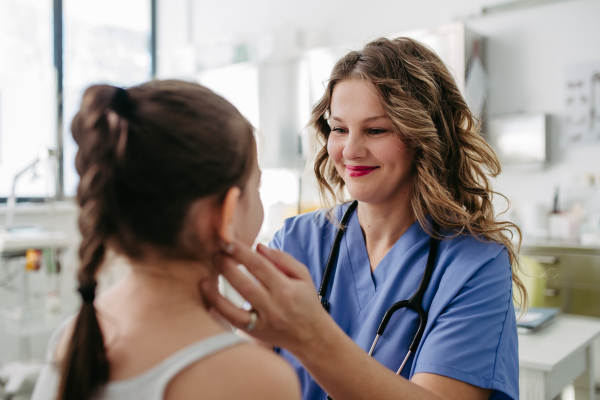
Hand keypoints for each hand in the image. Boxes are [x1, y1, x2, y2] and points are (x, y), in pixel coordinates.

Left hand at [200, 241, 331, 353]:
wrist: (311, 336)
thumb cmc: (306, 301)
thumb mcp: (303, 276)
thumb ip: (283, 259)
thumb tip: (259, 247)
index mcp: (285, 289)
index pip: (259, 266)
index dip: (241, 252)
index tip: (228, 242)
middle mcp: (273, 306)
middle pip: (244, 285)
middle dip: (226, 267)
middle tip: (215, 254)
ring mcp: (263, 322)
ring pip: (234, 308)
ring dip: (216, 292)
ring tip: (205, 277)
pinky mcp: (255, 333)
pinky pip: (232, 324)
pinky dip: (218, 312)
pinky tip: (208, 301)